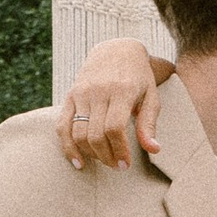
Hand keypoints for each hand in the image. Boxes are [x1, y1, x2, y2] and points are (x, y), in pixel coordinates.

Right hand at [58, 43, 166, 168]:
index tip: (126, 165)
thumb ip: (149, 123)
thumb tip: (154, 150)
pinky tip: (78, 161)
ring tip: (104, 161)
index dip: (120, 150)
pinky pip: (62, 125)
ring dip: (90, 154)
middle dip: (106, 156)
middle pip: (95, 134)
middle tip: (117, 166)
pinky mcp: (70, 96)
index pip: (115, 128)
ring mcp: (81, 93)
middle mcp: (98, 92)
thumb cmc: (138, 78)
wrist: (116, 50)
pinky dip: (67, 146)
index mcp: (121, 91)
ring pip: (78, 133)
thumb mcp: (151, 96)